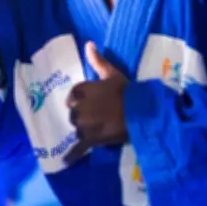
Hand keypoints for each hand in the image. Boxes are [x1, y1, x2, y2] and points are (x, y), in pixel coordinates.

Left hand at [63, 42, 128, 164]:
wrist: (141, 112)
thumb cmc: (127, 91)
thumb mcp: (112, 73)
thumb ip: (98, 60)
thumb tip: (88, 44)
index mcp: (83, 91)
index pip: (73, 95)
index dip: (79, 99)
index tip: (85, 102)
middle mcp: (80, 108)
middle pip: (73, 114)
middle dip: (81, 115)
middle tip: (96, 117)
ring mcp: (85, 125)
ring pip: (77, 129)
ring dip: (83, 130)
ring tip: (95, 130)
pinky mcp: (91, 139)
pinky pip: (79, 148)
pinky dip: (72, 155)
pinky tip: (65, 161)